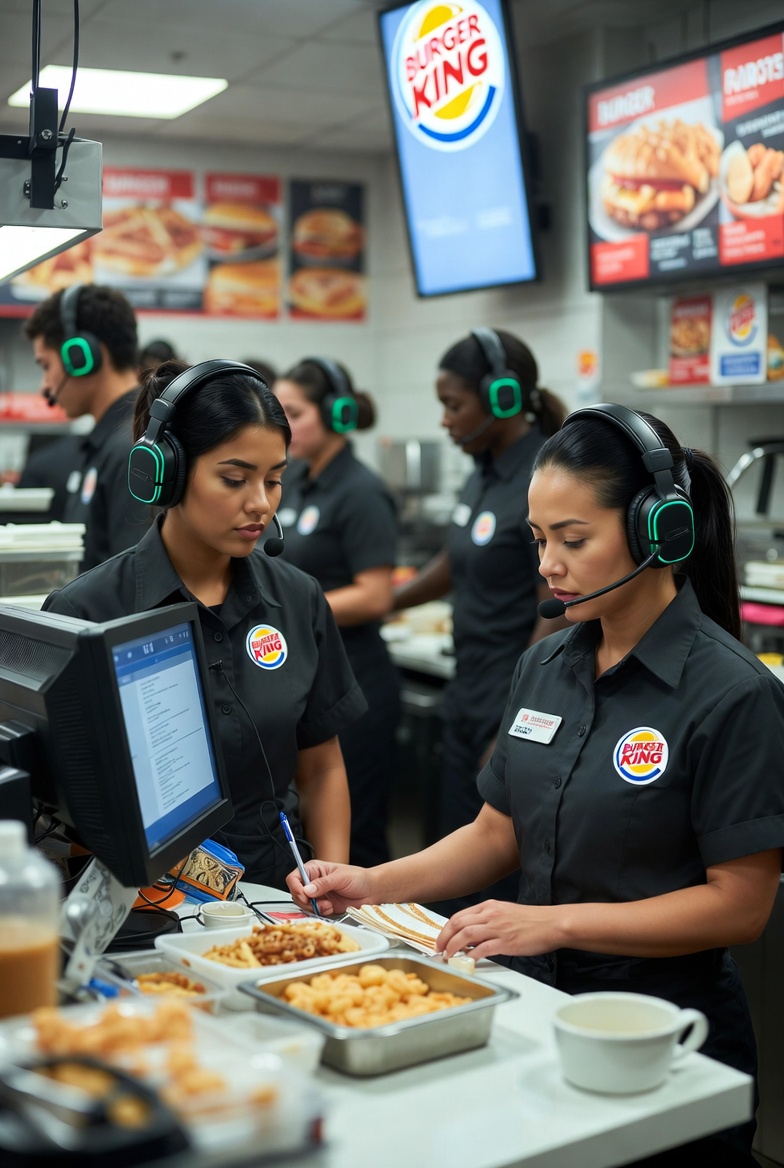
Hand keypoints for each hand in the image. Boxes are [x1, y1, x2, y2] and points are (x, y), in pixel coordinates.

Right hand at [285, 859, 374, 916]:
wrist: (371, 892)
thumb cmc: (359, 878)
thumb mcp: (340, 878)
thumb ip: (323, 884)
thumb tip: (307, 890)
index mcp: (314, 869)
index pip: (294, 877)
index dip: (296, 887)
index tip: (305, 895)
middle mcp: (313, 882)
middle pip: (296, 893)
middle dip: (305, 901)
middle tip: (316, 902)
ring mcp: (318, 895)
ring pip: (304, 904)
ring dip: (314, 907)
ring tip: (327, 905)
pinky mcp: (323, 905)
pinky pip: (313, 912)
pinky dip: (320, 912)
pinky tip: (330, 908)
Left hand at [435, 900, 563, 960]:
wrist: (552, 923)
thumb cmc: (532, 921)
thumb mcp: (505, 913)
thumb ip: (487, 921)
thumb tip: (471, 935)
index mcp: (489, 906)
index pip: (459, 916)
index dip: (446, 929)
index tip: (441, 940)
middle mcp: (491, 914)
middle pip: (457, 923)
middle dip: (443, 938)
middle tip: (439, 949)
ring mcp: (498, 928)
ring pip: (466, 934)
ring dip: (453, 946)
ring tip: (448, 956)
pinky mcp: (506, 942)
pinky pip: (482, 948)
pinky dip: (471, 955)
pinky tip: (467, 961)